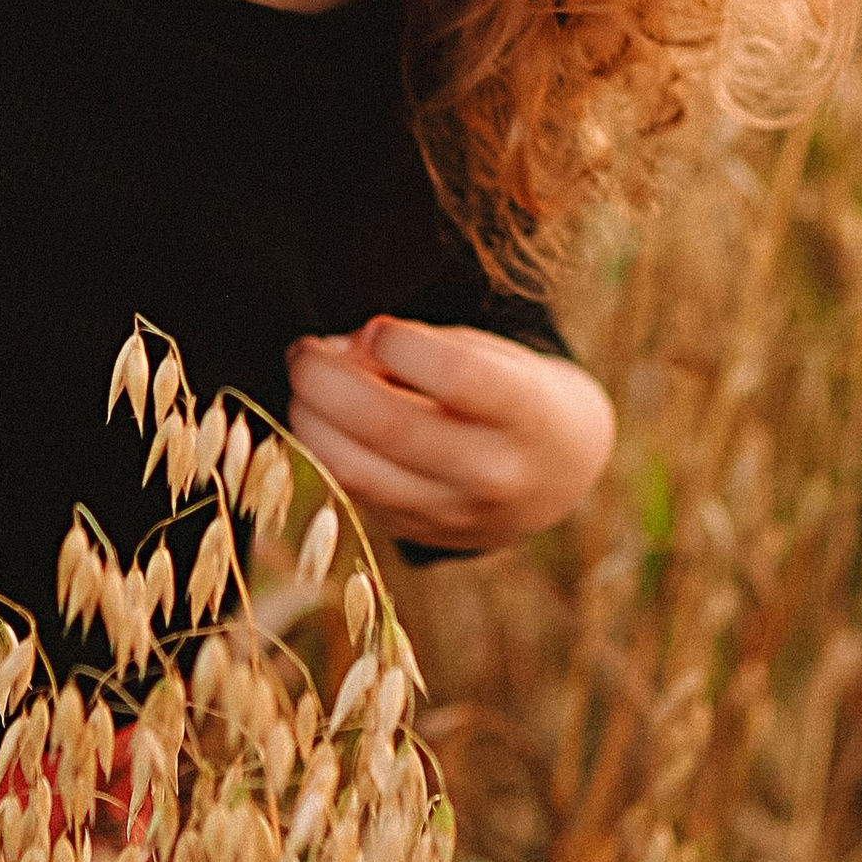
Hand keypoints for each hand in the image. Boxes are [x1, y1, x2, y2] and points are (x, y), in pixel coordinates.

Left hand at [283, 319, 614, 551]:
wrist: (558, 472)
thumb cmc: (512, 391)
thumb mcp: (490, 354)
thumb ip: (425, 346)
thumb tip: (346, 349)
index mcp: (526, 413)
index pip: (457, 377)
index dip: (401, 344)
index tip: (377, 328)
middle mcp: (493, 472)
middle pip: (388, 427)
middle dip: (325, 380)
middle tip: (303, 351)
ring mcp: (454, 514)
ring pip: (355, 470)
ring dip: (310, 419)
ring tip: (305, 384)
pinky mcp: (420, 534)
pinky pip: (351, 493)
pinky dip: (322, 451)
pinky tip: (321, 420)